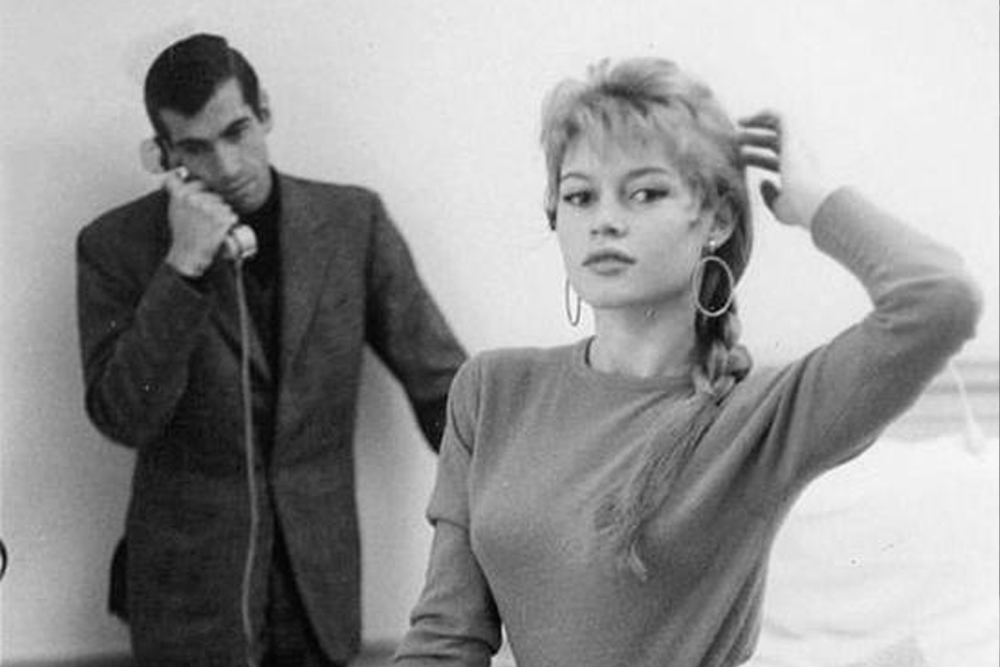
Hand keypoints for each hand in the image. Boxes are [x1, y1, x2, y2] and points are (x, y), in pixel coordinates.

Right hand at [163, 167, 236, 276]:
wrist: (188, 255)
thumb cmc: (182, 234)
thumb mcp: (173, 209)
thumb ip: (176, 190)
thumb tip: (179, 173)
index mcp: (180, 194)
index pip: (197, 181)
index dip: (201, 189)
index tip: (200, 200)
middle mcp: (194, 199)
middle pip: (213, 192)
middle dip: (213, 203)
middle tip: (205, 219)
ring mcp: (210, 208)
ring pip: (224, 203)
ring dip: (222, 213)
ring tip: (210, 226)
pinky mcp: (222, 218)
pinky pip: (232, 215)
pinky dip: (230, 222)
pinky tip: (219, 230)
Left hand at [738, 110, 834, 229]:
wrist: (812, 200)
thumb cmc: (798, 209)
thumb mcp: (779, 206)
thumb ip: (770, 195)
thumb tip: (762, 182)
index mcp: (797, 173)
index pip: (775, 161)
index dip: (756, 158)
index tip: (739, 158)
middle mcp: (799, 156)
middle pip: (774, 143)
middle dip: (754, 139)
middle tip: (733, 139)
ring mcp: (797, 145)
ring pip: (777, 127)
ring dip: (757, 124)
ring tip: (737, 123)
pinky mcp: (793, 137)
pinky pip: (779, 117)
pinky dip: (764, 114)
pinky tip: (747, 119)